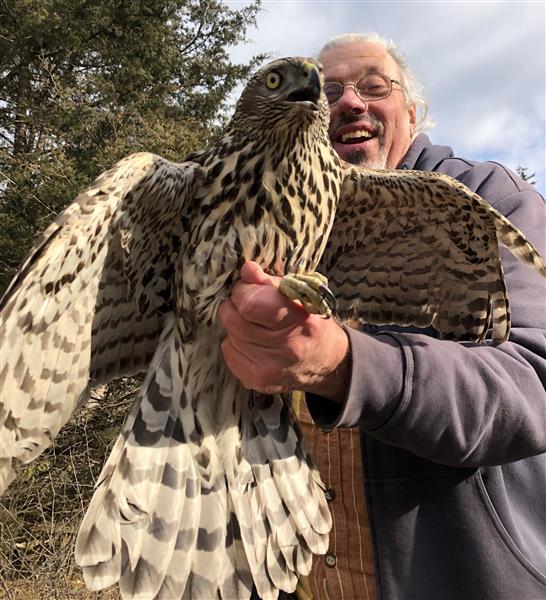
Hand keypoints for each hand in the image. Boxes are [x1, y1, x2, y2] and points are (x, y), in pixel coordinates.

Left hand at [218, 261, 349, 401]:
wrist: (327, 362)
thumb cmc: (311, 321)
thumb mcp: (300, 296)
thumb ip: (270, 282)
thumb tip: (246, 269)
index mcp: (298, 321)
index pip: (250, 304)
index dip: (243, 291)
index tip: (248, 287)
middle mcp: (285, 349)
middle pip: (234, 320)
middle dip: (235, 306)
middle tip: (248, 304)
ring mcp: (269, 369)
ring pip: (229, 336)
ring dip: (236, 325)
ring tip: (256, 324)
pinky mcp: (257, 381)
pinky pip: (229, 352)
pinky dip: (236, 343)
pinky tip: (253, 342)